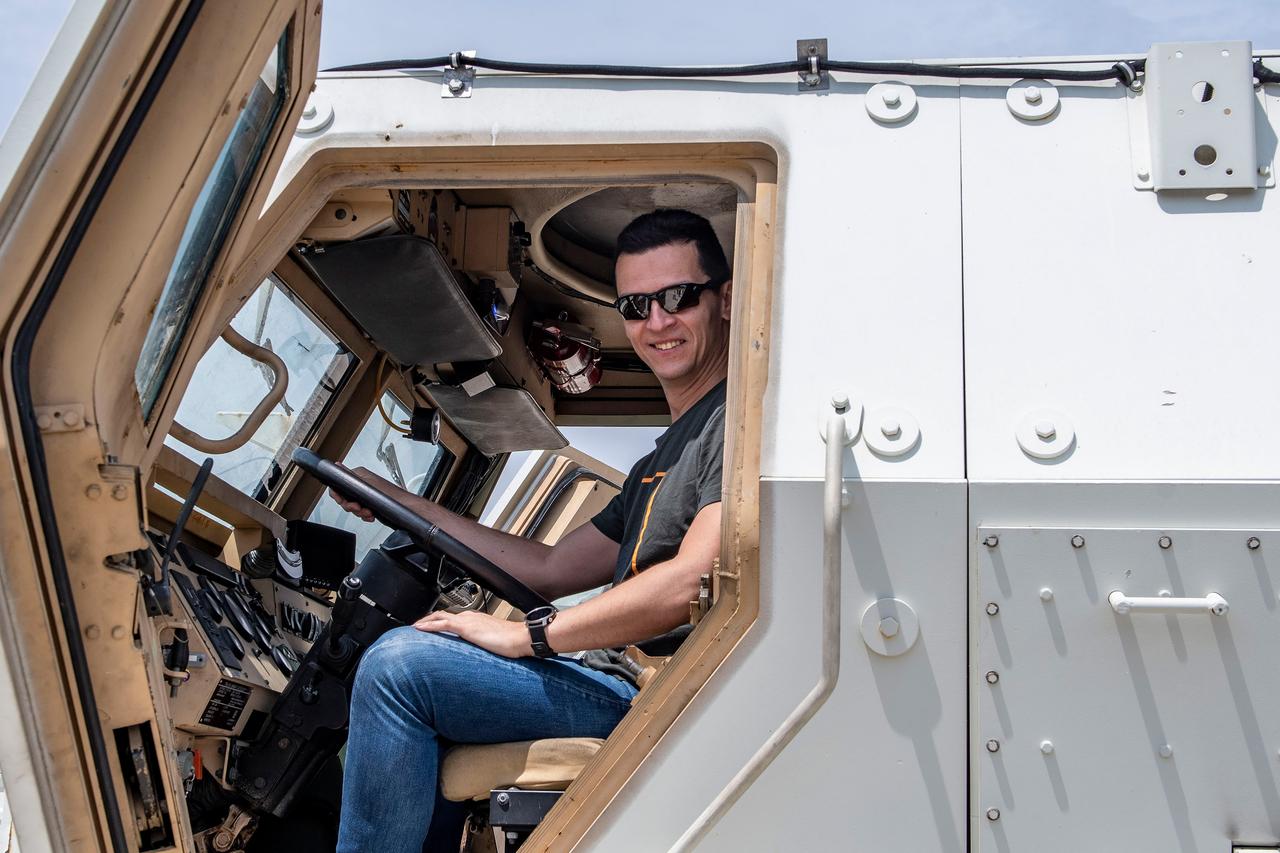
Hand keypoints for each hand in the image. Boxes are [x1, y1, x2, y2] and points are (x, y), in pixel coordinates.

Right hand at [328, 466, 384, 521]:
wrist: (404, 507)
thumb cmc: (389, 494)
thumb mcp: (365, 485)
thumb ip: (349, 477)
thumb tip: (337, 466)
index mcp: (359, 476)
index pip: (339, 485)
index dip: (338, 495)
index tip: (342, 501)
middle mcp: (362, 484)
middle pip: (345, 497)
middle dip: (351, 505)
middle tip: (358, 507)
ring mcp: (366, 494)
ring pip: (353, 506)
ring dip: (359, 512)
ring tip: (368, 512)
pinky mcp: (371, 503)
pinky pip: (361, 511)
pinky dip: (365, 515)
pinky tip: (370, 515)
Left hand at [414, 610, 532, 658]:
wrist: (521, 638)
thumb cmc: (513, 642)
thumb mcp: (494, 642)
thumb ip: (483, 643)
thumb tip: (479, 651)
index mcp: (477, 619)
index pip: (453, 617)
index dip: (439, 620)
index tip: (430, 626)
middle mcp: (470, 617)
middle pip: (443, 614)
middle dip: (429, 619)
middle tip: (418, 626)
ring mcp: (468, 621)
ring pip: (440, 616)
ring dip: (426, 620)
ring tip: (415, 627)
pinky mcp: (467, 628)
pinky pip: (443, 624)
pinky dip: (429, 625)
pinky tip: (419, 628)